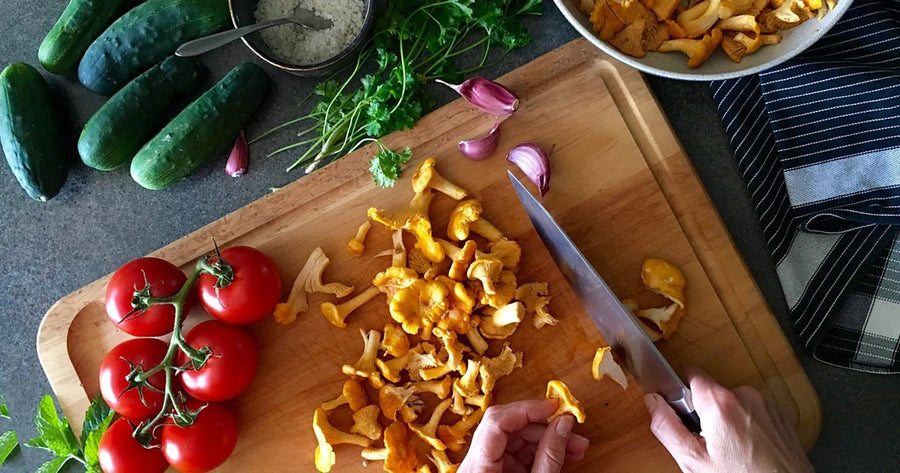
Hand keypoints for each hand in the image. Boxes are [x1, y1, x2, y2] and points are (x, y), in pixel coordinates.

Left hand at [459, 399, 589, 472]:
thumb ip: (550, 456)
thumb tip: (564, 424)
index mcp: (478, 466)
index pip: (497, 421)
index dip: (527, 409)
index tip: (553, 406)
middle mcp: (476, 463)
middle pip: (508, 428)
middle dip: (544, 427)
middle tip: (572, 430)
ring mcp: (485, 467)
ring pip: (516, 440)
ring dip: (547, 440)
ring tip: (577, 447)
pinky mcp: (494, 472)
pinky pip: (518, 454)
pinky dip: (541, 452)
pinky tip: (563, 454)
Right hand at [645, 368, 812, 472]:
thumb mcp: (694, 461)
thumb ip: (667, 427)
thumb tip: (653, 402)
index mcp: (720, 402)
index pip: (690, 375)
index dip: (681, 395)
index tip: (683, 416)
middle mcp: (745, 395)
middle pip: (711, 392)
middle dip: (705, 414)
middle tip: (708, 444)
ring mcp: (766, 405)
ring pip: (732, 403)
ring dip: (727, 421)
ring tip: (732, 451)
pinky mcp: (780, 416)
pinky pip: (752, 412)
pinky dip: (746, 426)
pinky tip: (748, 450)